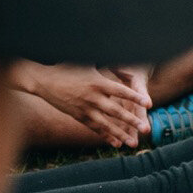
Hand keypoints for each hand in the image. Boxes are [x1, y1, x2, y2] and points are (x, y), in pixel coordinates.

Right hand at [17, 61, 151, 146]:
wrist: (44, 80)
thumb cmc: (68, 66)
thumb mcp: (87, 60)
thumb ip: (105, 59)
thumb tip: (120, 48)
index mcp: (98, 82)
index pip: (121, 91)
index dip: (135, 98)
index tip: (148, 104)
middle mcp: (93, 97)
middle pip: (116, 111)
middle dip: (132, 121)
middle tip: (145, 129)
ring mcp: (85, 109)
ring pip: (106, 124)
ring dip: (121, 134)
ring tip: (133, 144)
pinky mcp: (79, 116)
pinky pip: (95, 128)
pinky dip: (106, 136)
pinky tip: (117, 143)